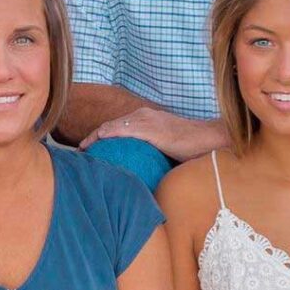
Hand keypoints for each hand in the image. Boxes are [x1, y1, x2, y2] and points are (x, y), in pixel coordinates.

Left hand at [79, 109, 227, 161]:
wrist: (210, 139)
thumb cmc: (192, 147)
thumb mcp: (166, 147)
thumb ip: (151, 154)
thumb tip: (141, 174)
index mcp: (145, 118)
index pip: (116, 127)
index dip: (100, 137)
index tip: (87, 150)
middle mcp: (142, 115)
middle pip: (109, 126)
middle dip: (92, 138)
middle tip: (79, 152)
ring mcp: (146, 120)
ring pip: (112, 127)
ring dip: (95, 137)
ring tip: (82, 151)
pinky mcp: (150, 128)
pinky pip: (122, 131)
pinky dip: (107, 135)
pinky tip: (96, 143)